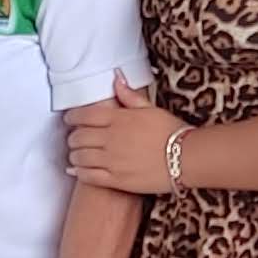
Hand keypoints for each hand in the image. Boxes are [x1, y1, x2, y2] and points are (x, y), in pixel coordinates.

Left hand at [62, 79, 184, 194]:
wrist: (188, 158)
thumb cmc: (172, 132)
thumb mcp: (151, 108)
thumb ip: (129, 95)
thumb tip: (116, 77)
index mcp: (119, 118)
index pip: (84, 116)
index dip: (72, 118)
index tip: (70, 120)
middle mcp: (111, 138)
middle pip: (78, 137)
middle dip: (73, 138)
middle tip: (74, 139)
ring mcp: (113, 160)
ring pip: (80, 157)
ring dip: (74, 155)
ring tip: (76, 155)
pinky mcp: (117, 179)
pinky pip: (89, 176)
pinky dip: (78, 172)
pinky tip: (75, 170)